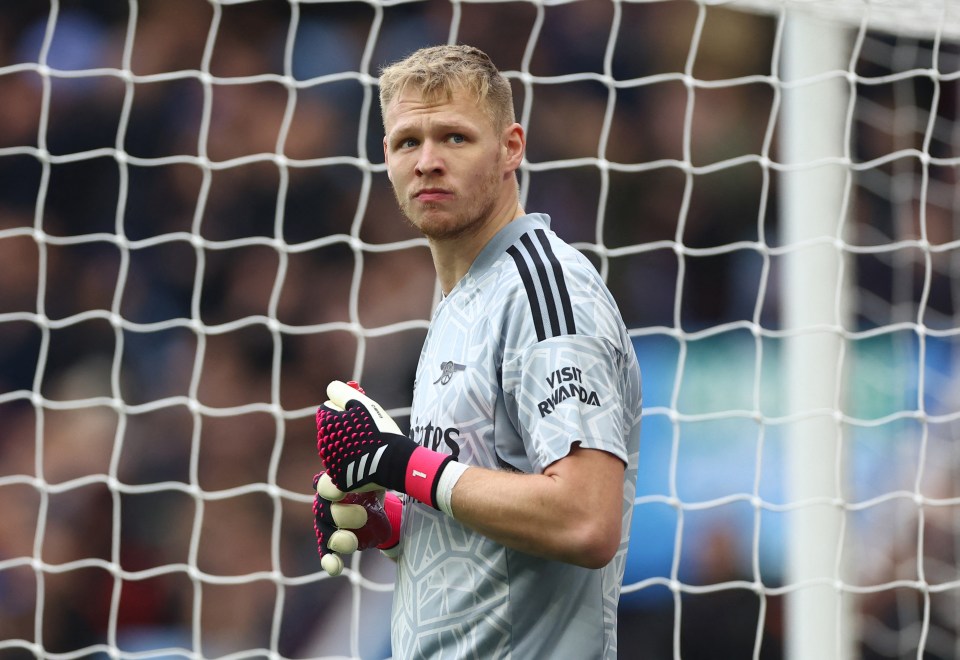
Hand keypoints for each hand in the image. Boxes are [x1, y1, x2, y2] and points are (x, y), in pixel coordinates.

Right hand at [312, 472, 401, 575]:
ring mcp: (329, 522)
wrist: (384, 497)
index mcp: (334, 481)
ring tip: (353, 543)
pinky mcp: (336, 539)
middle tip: (363, 516)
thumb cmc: (381, 478)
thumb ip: (390, 468)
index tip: (340, 493)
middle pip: (324, 511)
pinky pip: (328, 552)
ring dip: (338, 539)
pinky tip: (336, 568)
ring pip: (325, 533)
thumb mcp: (385, 470)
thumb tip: (411, 472)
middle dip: (342, 516)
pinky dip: (330, 560)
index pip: (323, 485)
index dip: (328, 489)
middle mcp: (327, 501)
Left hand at [316, 380, 453, 508]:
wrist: (394, 461)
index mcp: (325, 425)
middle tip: (367, 431)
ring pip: (338, 449)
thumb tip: (330, 389)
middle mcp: (323, 446)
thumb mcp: (362, 403)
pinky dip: (353, 465)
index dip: (344, 409)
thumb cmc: (379, 429)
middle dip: (344, 428)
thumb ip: (341, 392)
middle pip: (332, 430)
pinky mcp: (341, 481)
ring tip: (369, 446)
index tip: (359, 414)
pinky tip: (368, 461)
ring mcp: (331, 466)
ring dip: (349, 446)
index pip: (328, 409)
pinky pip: (344, 469)